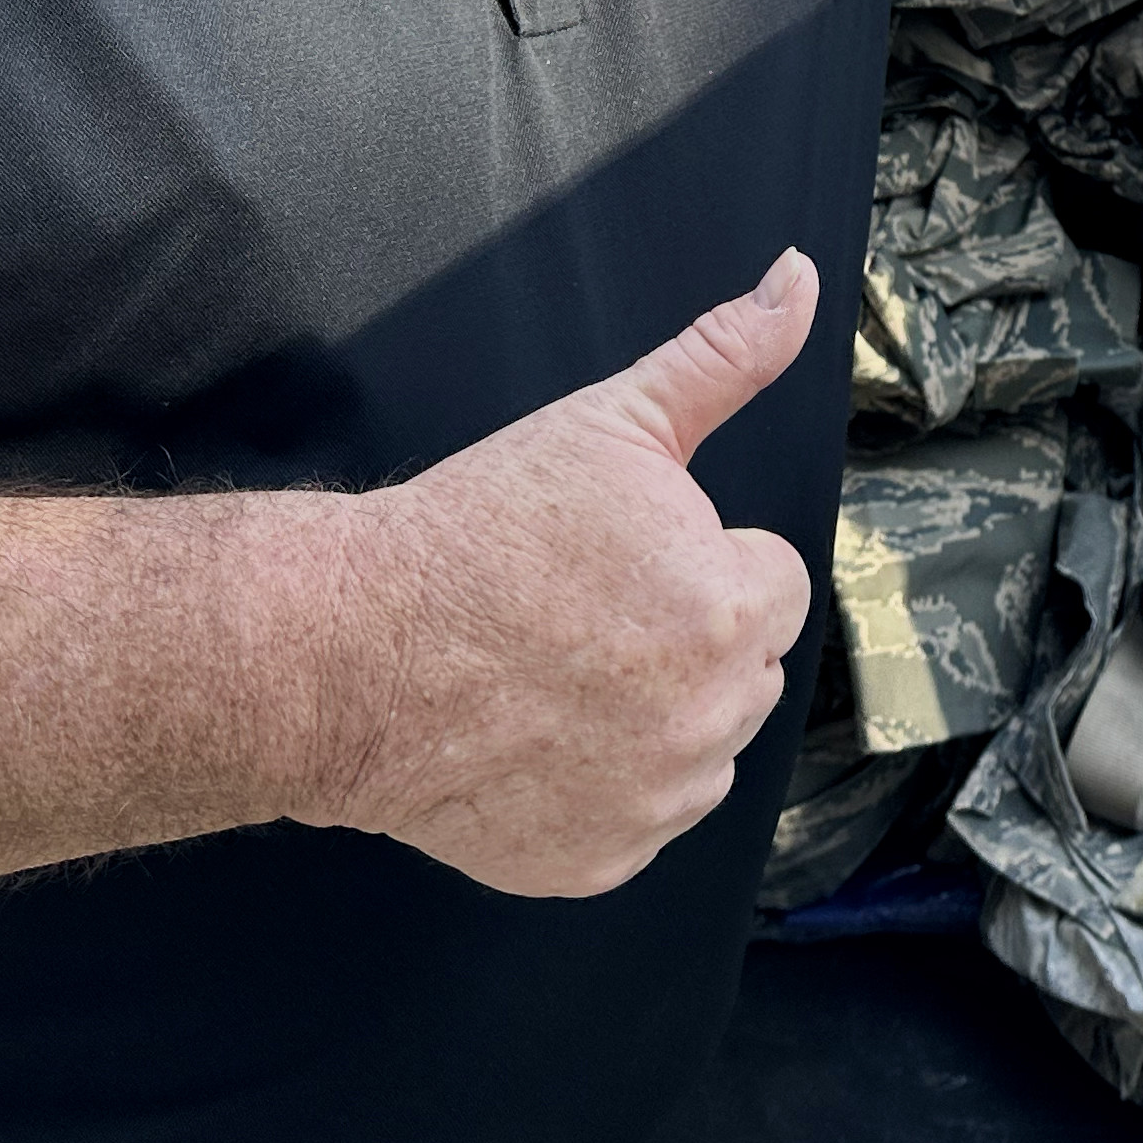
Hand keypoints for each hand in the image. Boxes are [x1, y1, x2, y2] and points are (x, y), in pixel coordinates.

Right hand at [297, 249, 820, 897]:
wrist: (344, 651)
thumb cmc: (476, 531)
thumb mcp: (612, 422)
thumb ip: (724, 357)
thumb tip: (798, 280)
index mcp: (728, 611)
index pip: (772, 580)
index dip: (699, 556)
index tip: (619, 554)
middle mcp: (706, 722)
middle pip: (745, 667)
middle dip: (688, 634)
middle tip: (583, 609)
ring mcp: (652, 804)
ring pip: (701, 746)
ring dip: (657, 713)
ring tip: (558, 670)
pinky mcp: (598, 863)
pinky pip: (640, 816)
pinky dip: (602, 787)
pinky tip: (536, 737)